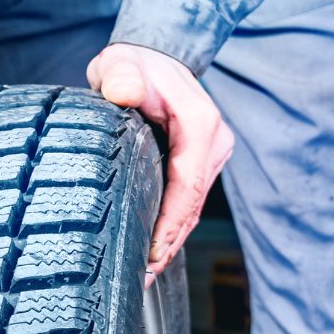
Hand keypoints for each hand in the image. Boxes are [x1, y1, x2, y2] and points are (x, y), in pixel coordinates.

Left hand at [86, 42, 234, 288]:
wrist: (152, 55)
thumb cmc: (133, 64)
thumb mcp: (121, 64)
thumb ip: (120, 77)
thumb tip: (123, 92)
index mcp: (200, 124)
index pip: (187, 183)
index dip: (170, 222)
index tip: (151, 252)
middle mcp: (213, 142)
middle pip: (193, 204)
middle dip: (169, 244)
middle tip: (140, 278)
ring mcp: (210, 154)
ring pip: (192, 207)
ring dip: (171, 241)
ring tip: (144, 274)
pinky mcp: (200, 162)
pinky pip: (187, 200)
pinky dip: (172, 226)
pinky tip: (152, 250)